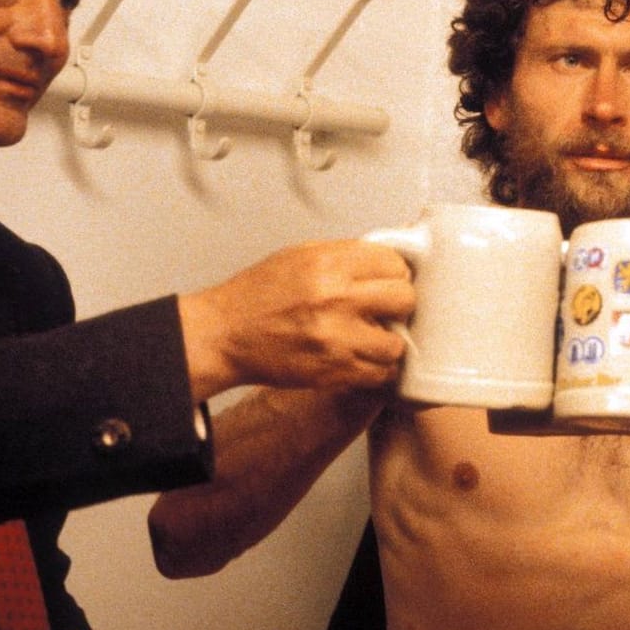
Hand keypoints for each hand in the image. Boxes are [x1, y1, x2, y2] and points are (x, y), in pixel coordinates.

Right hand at [179, 240, 415, 400]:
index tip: (388, 280)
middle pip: (405, 299)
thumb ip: (345, 256)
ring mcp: (336, 339)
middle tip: (385, 309)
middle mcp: (336, 299)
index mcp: (328, 264)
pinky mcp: (332, 372)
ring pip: (396, 344)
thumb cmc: (258, 295)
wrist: (224, 335)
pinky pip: (378, 374)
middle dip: (398, 304)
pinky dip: (375, 368)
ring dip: (387, 342)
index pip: (394, 262)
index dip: (394, 272)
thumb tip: (386, 261)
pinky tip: (361, 358)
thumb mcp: (300, 256)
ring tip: (372, 337)